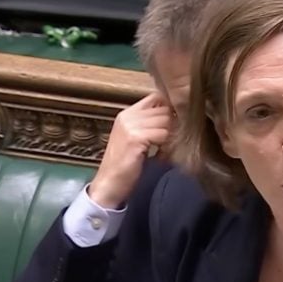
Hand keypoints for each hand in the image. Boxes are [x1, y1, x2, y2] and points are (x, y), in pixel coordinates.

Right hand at [88, 92, 173, 208]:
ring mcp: (131, 126)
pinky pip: (162, 134)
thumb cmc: (124, 165)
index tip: (174, 125)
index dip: (169, 109)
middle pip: (164, 109)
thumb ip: (149, 125)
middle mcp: (128, 116)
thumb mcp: (135, 139)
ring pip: (166, 121)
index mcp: (127, 113)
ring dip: (170, 136)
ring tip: (164, 150)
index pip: (156, 98)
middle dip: (173, 125)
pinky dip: (166, 146)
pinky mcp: (135, 138)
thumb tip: (174, 117)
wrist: (108, 184)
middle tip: (170, 142)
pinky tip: (160, 156)